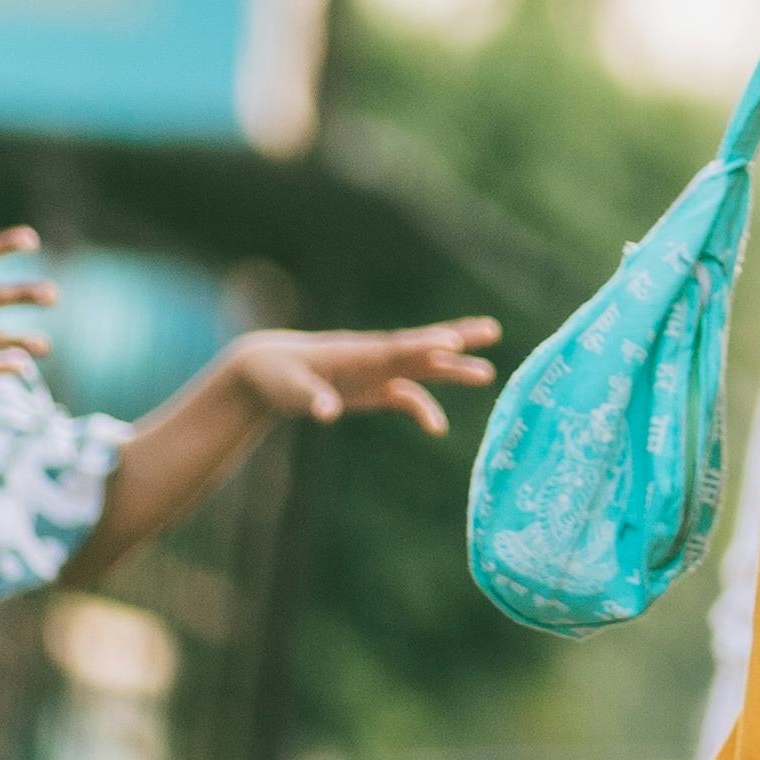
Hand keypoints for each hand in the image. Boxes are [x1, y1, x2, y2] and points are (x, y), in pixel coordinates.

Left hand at [227, 320, 499, 433]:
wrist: (267, 370)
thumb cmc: (276, 375)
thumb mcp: (289, 389)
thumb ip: (313, 399)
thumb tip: (327, 413)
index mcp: (358, 353)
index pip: (398, 347)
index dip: (426, 344)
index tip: (453, 342)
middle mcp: (374, 357)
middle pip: (422, 346)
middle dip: (456, 338)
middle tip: (492, 330)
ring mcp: (376, 371)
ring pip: (423, 367)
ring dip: (453, 370)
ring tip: (489, 373)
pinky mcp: (373, 388)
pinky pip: (405, 397)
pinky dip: (422, 410)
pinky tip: (437, 429)